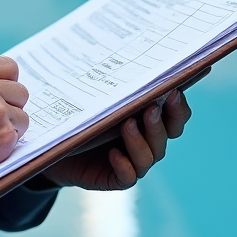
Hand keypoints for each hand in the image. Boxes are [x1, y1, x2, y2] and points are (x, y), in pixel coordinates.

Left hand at [40, 87, 192, 190]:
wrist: (57, 146)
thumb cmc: (83, 114)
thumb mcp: (98, 96)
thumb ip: (116, 85)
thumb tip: (126, 58)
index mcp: (149, 117)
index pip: (176, 115)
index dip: (179, 107)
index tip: (173, 91)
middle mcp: (147, 140)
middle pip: (168, 134)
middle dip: (160, 121)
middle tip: (150, 107)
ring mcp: (133, 161)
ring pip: (150, 155)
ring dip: (141, 140)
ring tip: (127, 125)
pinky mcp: (116, 178)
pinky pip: (128, 177)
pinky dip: (125, 165)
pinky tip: (114, 153)